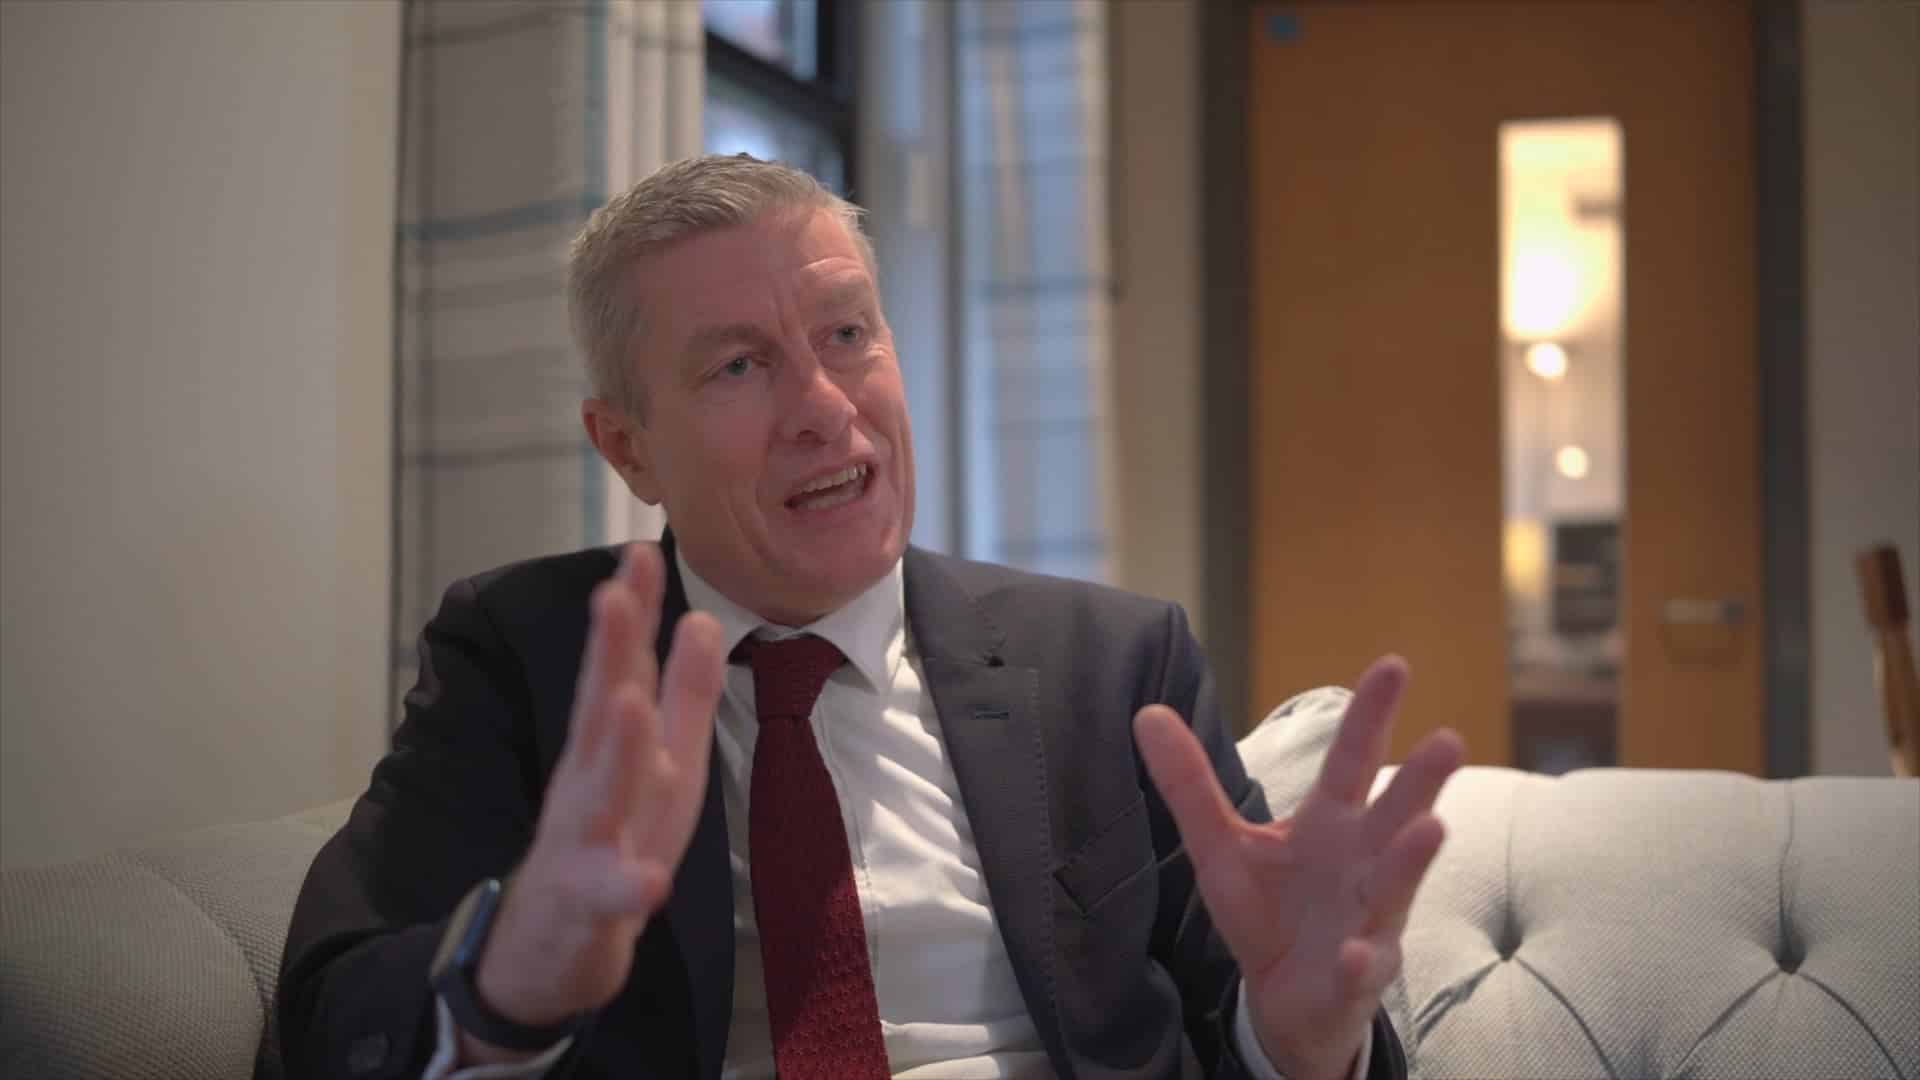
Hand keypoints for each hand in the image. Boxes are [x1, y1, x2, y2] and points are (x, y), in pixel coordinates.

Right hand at [463, 543, 724, 1062]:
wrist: (548, 952)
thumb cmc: (610, 842)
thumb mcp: (659, 763)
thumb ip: (680, 693)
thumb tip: (702, 617)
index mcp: (616, 747)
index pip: (624, 667)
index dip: (634, 610)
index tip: (642, 547)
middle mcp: (591, 783)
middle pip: (601, 711)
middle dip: (609, 654)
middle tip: (613, 594)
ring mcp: (582, 842)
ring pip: (599, 792)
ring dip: (616, 749)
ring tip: (630, 705)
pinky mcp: (585, 904)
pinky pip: (608, 895)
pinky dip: (625, 884)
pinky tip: (645, 880)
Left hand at [1134, 656, 1462, 1079]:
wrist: (1285, 998)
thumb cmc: (1268, 909)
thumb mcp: (1220, 844)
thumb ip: (1189, 783)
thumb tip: (1147, 713)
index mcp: (1332, 823)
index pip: (1352, 759)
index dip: (1370, 714)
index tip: (1393, 665)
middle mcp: (1363, 861)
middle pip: (1394, 812)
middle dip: (1421, 779)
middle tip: (1448, 740)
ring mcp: (1369, 917)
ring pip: (1396, 885)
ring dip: (1410, 859)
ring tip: (1430, 828)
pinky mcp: (1357, 973)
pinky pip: (1361, 965)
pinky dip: (1359, 958)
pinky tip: (1352, 951)